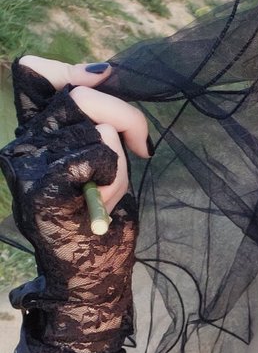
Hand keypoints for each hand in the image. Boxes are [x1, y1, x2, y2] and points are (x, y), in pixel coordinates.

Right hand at [0, 56, 149, 345]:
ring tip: (109, 195)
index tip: (109, 92)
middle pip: (79, 92)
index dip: (76, 72)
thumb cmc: (104, 224)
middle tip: (142, 151)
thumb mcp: (104, 158)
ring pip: (94, 125)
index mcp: (32, 133)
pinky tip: (105, 203)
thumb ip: (97, 117)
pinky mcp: (40, 188)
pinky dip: (115, 176)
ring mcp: (25, 165)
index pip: (34, 71)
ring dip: (121, 162)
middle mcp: (20, 144)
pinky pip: (96, 153)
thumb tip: (103, 68)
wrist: (93, 285)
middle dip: (126, 118)